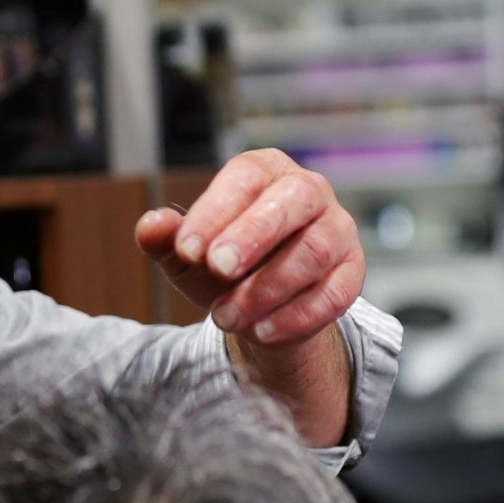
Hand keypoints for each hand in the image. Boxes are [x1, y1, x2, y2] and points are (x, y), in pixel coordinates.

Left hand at [136, 150, 364, 348]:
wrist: (262, 309)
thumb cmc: (224, 267)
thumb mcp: (189, 255)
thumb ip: (168, 239)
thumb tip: (151, 225)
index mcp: (265, 170)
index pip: (245, 177)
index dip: (216, 211)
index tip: (188, 249)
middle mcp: (309, 191)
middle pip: (292, 201)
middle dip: (253, 235)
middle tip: (218, 268)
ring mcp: (337, 230)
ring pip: (313, 251)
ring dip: (267, 287)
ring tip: (227, 317)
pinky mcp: (352, 272)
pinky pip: (335, 293)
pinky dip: (296, 316)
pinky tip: (262, 332)